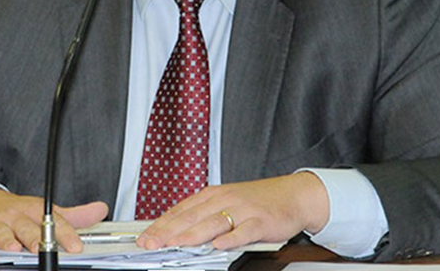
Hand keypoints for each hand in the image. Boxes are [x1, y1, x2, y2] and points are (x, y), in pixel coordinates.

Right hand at [0, 186, 108, 257]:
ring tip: (14, 248)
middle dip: (34, 237)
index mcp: (33, 211)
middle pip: (26, 227)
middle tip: (41, 246)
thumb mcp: (43, 210)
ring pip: (2, 233)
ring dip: (7, 241)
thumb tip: (101, 210)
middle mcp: (15, 216)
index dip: (66, 234)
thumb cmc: (15, 212)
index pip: (53, 221)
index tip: (75, 246)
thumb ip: (71, 216)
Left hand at [136, 172, 327, 250]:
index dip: (162, 224)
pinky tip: (219, 245)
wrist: (293, 195)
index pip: (182, 209)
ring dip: (193, 234)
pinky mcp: (261, 221)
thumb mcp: (227, 202)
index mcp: (213, 194)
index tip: (145, 236)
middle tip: (152, 243)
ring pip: (214, 222)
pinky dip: (231, 237)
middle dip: (170, 231)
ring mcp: (243, 210)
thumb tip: (176, 230)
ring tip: (176, 244)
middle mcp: (225, 200)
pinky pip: (244, 231)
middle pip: (193, 216)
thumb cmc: (258, 201)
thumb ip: (204, 215)